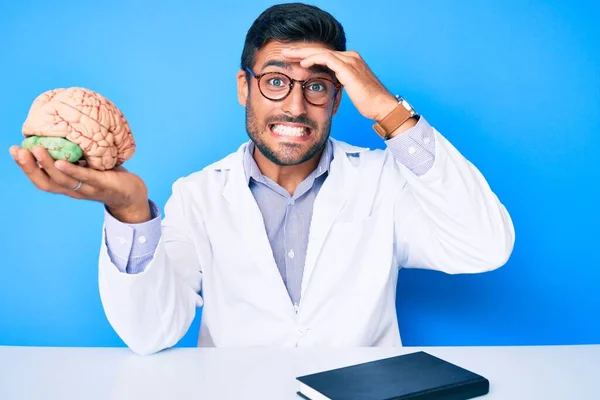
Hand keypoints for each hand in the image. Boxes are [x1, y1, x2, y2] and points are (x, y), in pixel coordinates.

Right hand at [9, 145, 150, 222]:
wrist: (133, 193)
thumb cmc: (108, 175)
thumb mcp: (88, 164)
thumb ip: (74, 154)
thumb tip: (60, 131)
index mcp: (67, 185)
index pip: (41, 179)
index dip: (26, 167)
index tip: (14, 149)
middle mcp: (74, 191)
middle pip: (46, 183)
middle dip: (29, 167)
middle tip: (17, 150)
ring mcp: (88, 189)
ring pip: (63, 181)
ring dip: (47, 165)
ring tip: (36, 150)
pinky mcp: (103, 185)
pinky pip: (85, 178)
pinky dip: (72, 171)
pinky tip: (61, 162)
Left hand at [281, 47, 398, 120]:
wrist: (382, 106)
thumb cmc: (369, 102)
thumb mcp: (351, 90)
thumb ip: (340, 83)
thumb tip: (329, 87)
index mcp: (350, 61)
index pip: (323, 54)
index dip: (306, 56)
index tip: (292, 60)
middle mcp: (350, 57)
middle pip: (320, 50)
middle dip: (300, 51)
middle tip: (284, 53)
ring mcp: (350, 60)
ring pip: (320, 52)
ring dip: (302, 53)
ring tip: (287, 56)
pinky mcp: (348, 67)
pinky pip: (326, 59)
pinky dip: (313, 60)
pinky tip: (302, 64)